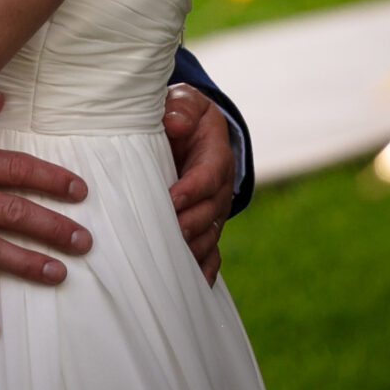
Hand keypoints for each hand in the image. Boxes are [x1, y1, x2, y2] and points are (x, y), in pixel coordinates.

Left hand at [164, 84, 232, 285]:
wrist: (191, 132)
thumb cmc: (182, 115)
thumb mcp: (184, 101)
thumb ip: (182, 107)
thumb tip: (174, 122)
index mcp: (216, 156)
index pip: (208, 175)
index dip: (192, 189)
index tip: (172, 199)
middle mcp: (220, 189)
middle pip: (210, 212)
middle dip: (190, 224)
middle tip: (169, 233)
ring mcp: (215, 212)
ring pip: (209, 237)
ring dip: (193, 250)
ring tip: (170, 263)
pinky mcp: (207, 228)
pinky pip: (212, 254)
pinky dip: (205, 271)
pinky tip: (194, 288)